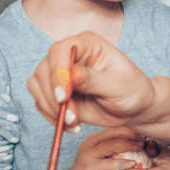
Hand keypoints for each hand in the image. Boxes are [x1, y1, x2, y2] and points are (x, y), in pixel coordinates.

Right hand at [27, 32, 155, 131]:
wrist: (133, 108)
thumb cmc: (131, 90)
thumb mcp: (117, 85)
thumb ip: (93, 80)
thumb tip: (71, 74)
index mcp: (88, 44)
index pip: (61, 49)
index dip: (57, 72)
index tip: (63, 96)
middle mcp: (69, 55)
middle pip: (44, 69)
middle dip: (53, 97)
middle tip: (72, 117)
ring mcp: (59, 73)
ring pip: (37, 85)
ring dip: (51, 108)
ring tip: (75, 122)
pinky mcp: (54, 90)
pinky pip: (40, 102)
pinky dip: (51, 116)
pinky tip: (72, 125)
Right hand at [56, 127, 145, 169]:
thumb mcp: (102, 156)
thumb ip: (114, 148)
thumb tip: (137, 141)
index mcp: (93, 138)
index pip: (114, 128)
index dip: (130, 129)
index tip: (143, 132)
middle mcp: (89, 143)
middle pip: (114, 133)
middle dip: (132, 135)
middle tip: (145, 139)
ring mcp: (88, 155)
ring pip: (112, 145)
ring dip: (130, 145)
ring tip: (142, 148)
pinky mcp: (89, 168)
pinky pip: (109, 163)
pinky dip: (122, 163)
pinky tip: (133, 163)